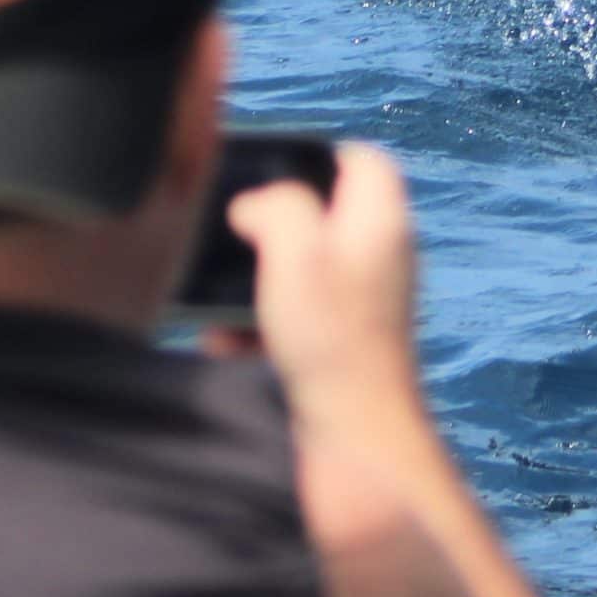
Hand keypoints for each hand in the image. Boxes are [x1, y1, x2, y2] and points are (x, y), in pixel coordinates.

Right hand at [227, 144, 424, 444]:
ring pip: (302, 270)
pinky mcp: (343, 348)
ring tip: (215, 295)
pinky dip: (259, 326)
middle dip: (274, 223)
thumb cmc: (333, 342)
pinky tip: (224, 343)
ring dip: (257, 280)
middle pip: (325, 215)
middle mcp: (379, 259)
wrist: (356, 443)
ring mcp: (363, 306)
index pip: (363, 159)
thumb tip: (254, 204)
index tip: (270, 164)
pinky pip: (293, 320)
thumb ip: (276, 205)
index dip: (317, 152)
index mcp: (380, 221)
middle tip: (233, 230)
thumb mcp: (297, 248)